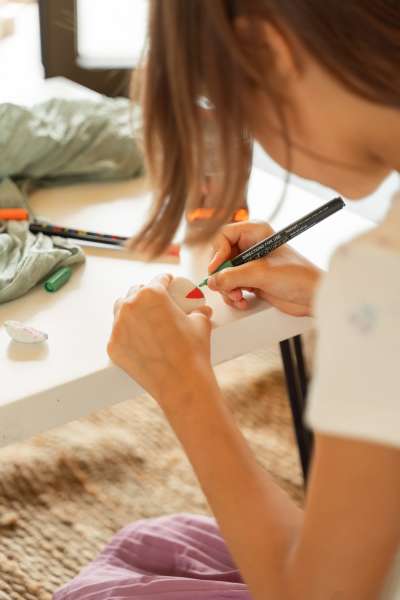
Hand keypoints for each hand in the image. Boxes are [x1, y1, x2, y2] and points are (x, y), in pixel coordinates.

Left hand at [107, 274, 213, 404]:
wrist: (181, 384)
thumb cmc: (193, 351)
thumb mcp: (201, 323)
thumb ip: (199, 311)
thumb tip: (203, 309)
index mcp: (152, 294)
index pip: (158, 280)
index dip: (166, 280)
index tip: (168, 283)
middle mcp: (130, 306)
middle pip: (135, 292)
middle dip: (146, 294)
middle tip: (157, 304)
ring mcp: (118, 327)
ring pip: (121, 310)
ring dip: (132, 311)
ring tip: (144, 320)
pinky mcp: (113, 346)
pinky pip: (118, 334)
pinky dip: (127, 334)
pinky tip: (139, 341)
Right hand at [208, 221, 321, 316]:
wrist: (314, 296)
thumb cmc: (299, 276)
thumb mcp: (261, 274)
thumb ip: (233, 276)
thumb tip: (212, 281)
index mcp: (256, 232)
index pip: (224, 236)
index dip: (217, 253)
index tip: (216, 269)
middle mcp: (251, 246)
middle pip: (221, 258)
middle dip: (222, 276)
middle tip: (228, 287)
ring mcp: (250, 264)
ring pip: (224, 275)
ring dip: (227, 289)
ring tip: (238, 297)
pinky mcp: (251, 280)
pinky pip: (232, 286)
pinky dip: (234, 296)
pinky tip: (243, 301)